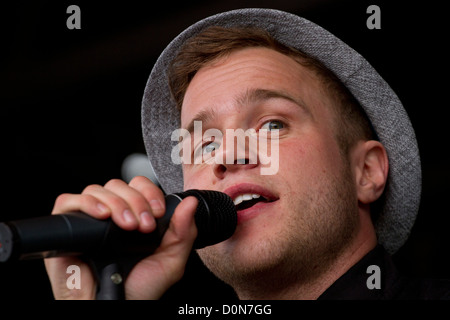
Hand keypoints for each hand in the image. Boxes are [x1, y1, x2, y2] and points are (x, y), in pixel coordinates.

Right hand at [44, 176, 197, 299]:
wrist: (110, 308)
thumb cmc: (138, 289)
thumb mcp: (170, 261)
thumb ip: (183, 232)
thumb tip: (191, 203)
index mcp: (134, 216)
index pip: (138, 186)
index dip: (149, 193)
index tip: (157, 213)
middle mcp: (111, 215)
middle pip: (118, 185)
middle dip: (135, 201)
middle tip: (143, 226)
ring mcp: (88, 220)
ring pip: (97, 190)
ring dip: (116, 203)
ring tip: (125, 227)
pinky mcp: (67, 228)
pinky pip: (69, 201)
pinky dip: (86, 203)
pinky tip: (101, 217)